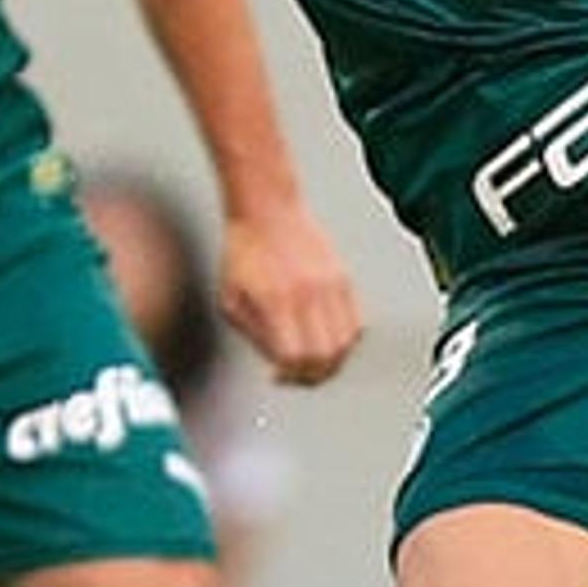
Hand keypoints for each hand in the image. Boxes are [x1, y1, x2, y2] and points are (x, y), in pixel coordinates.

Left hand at [216, 205, 361, 386]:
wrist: (267, 210)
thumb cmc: (244, 251)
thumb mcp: (231, 297)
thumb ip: (252, 334)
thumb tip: (275, 362)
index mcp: (275, 301)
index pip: (293, 357)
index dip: (287, 375)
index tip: (278, 376)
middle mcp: (307, 295)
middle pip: (325, 356)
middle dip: (312, 375)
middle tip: (299, 374)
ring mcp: (330, 286)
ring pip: (346, 343)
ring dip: (332, 361)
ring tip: (315, 360)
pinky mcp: (343, 278)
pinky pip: (356, 323)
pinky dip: (345, 340)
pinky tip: (327, 338)